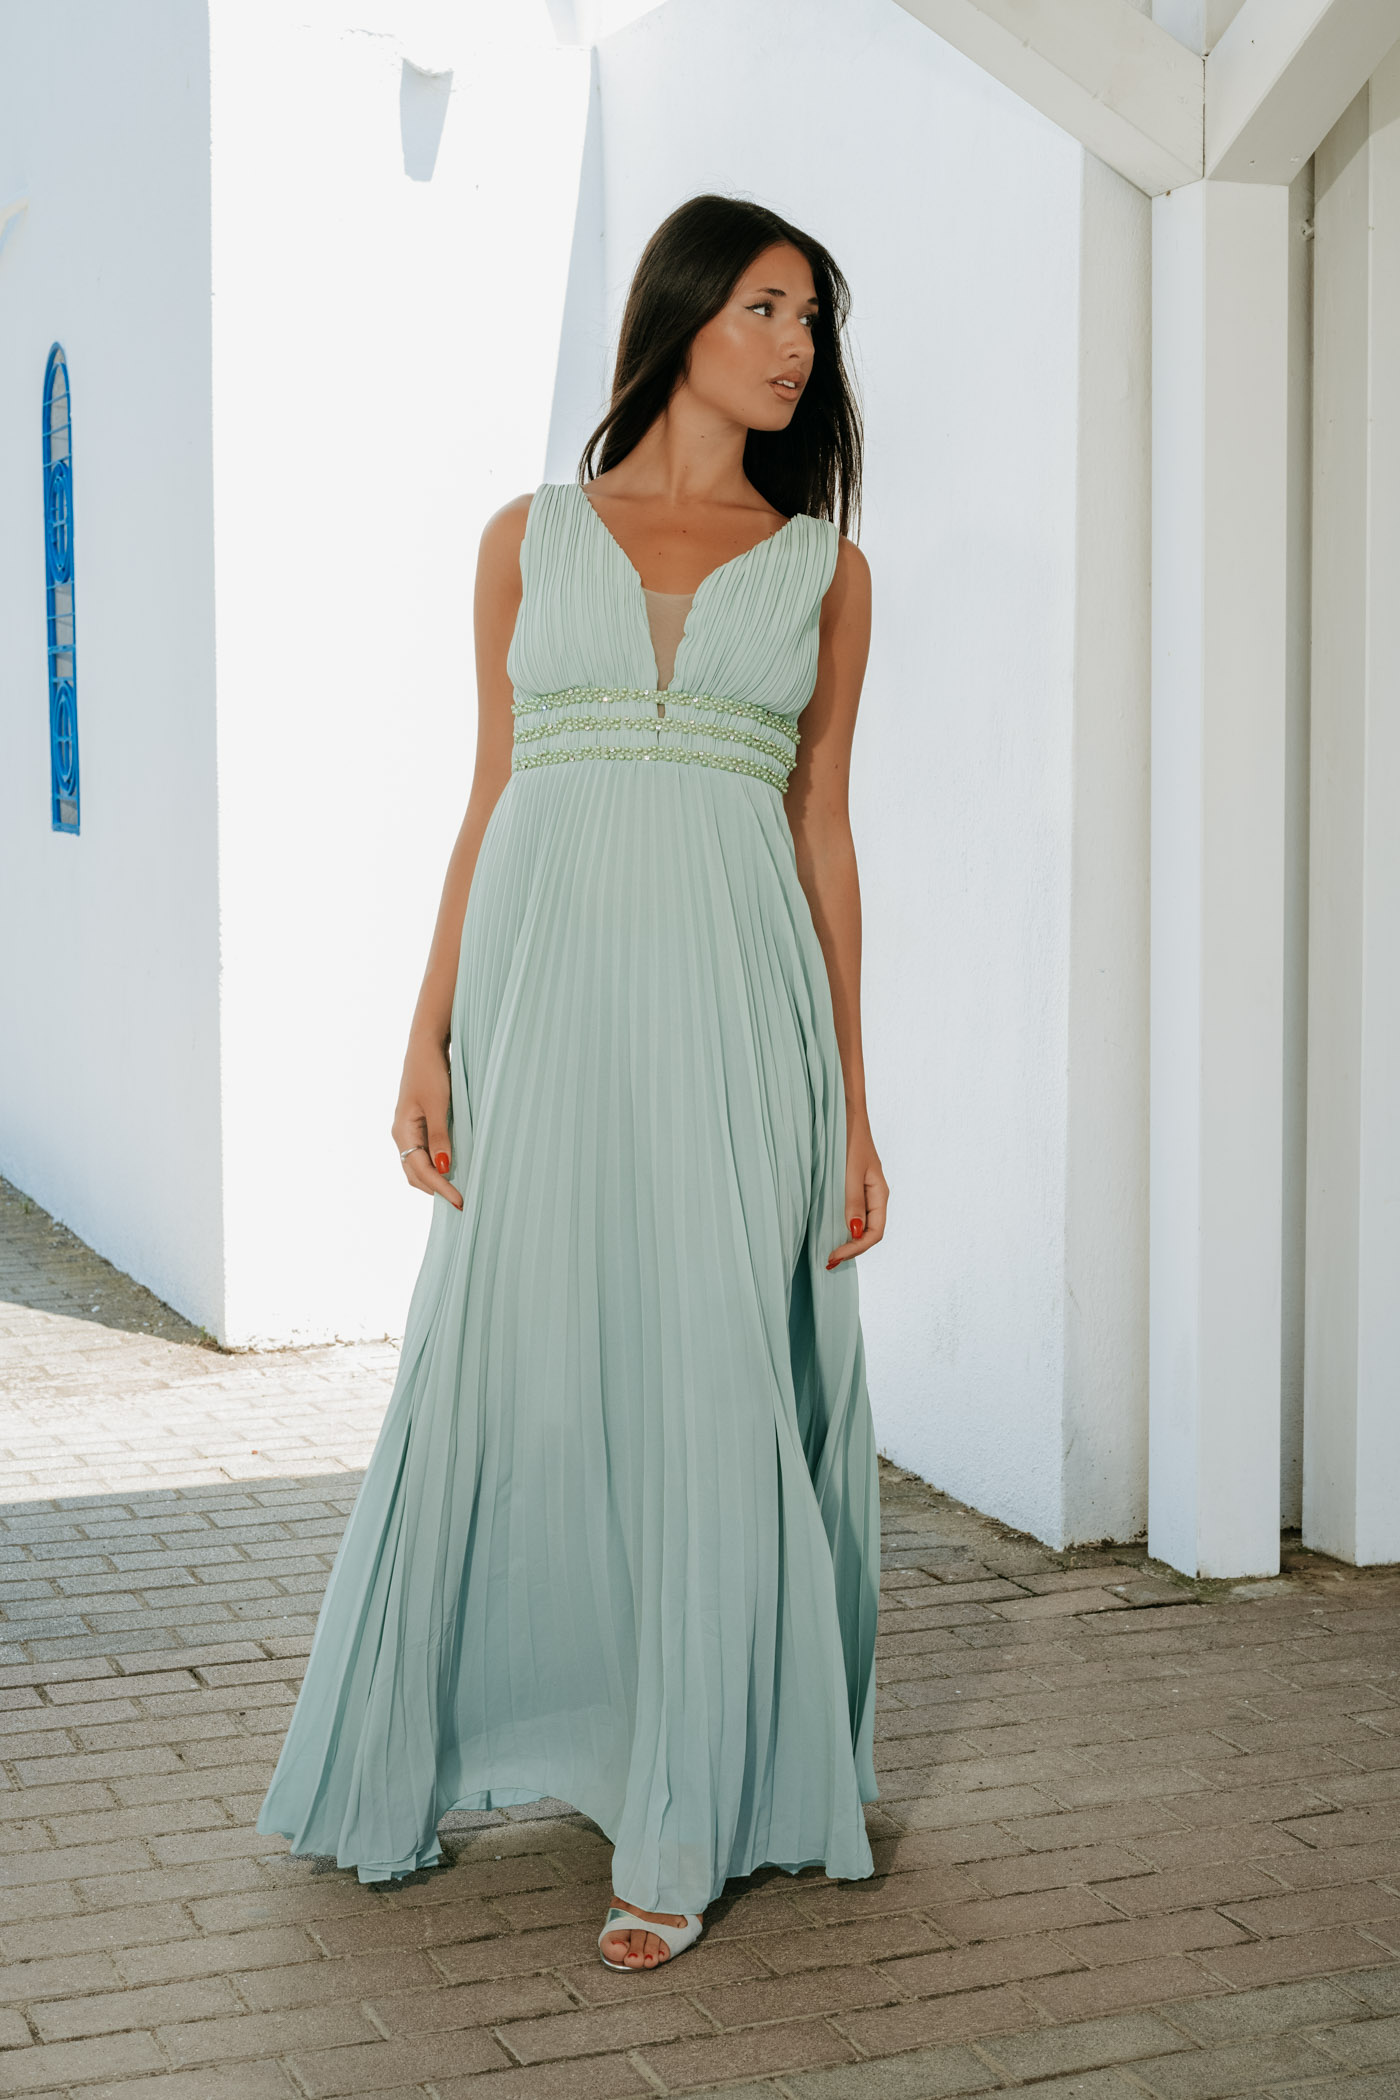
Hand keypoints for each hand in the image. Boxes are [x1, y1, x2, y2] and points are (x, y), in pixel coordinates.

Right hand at [392, 1036, 463, 1210]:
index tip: (460, 1201)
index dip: (440, 1188)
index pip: (421, 1171)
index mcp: (402, 1132)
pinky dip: (436, 1166)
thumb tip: (443, 1169)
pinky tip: (452, 1168)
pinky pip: (424, 1153)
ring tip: (458, 1190)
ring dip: (435, 1180)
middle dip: (435, 1190)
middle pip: (415, 1174)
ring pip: (418, 1166)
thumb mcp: (439, 1106)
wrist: (426, 1047)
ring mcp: (408, 1130)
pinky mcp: (418, 1124)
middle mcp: (402, 1135)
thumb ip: (440, 1138)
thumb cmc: (431, 1073)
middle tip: (461, 1202)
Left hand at [827, 1116, 886, 1269]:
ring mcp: (864, 1191)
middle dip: (851, 1249)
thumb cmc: (850, 1139)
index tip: (834, 1255)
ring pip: (861, 1224)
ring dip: (847, 1240)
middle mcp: (874, 1195)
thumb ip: (853, 1201)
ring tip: (828, 1252)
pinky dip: (842, 1226)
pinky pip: (852, 1212)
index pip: (875, 1233)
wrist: (845, 1113)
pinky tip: (828, 1230)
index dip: (856, 1248)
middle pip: (869, 1232)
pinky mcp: (852, 1185)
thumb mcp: (851, 1172)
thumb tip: (856, 1232)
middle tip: (828, 1260)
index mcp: (880, 1194)